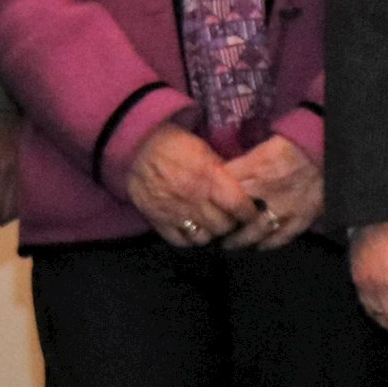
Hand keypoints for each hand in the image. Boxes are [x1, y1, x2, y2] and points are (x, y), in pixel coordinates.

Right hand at [123, 124, 253, 247]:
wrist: (136, 147)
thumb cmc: (175, 145)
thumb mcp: (204, 150)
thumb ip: (222, 173)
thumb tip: (241, 191)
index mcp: (207, 177)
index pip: (238, 206)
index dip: (248, 213)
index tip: (251, 213)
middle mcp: (192, 197)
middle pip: (222, 226)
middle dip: (230, 224)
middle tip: (230, 219)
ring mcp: (174, 211)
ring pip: (203, 238)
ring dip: (210, 233)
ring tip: (211, 225)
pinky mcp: (157, 220)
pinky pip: (180, 241)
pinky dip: (189, 239)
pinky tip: (192, 229)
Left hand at [220, 136, 321, 249]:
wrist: (331, 150)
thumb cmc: (296, 144)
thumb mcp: (265, 147)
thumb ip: (244, 162)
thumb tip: (222, 173)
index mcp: (256, 167)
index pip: (226, 185)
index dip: (212, 196)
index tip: (203, 204)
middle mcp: (267, 189)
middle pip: (236, 213)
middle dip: (222, 223)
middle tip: (211, 231)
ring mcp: (286, 207)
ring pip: (257, 230)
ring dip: (241, 240)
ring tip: (229, 245)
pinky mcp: (303, 217)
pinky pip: (283, 236)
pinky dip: (269, 244)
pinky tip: (259, 247)